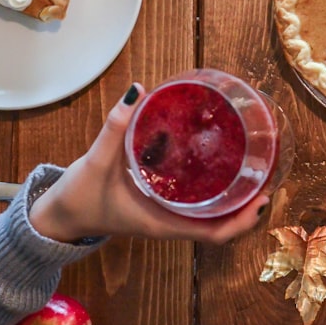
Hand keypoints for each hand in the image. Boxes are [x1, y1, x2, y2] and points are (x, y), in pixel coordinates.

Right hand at [29, 84, 267, 244]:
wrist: (58, 217)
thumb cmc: (79, 197)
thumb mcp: (96, 162)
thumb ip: (115, 127)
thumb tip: (136, 90)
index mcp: (163, 223)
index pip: (215, 234)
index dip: (243, 220)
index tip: (262, 198)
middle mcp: (171, 223)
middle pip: (223, 223)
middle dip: (248, 205)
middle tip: (267, 173)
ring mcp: (168, 216)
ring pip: (212, 214)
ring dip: (235, 197)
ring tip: (254, 166)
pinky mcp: (161, 205)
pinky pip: (196, 202)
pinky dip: (213, 189)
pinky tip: (219, 163)